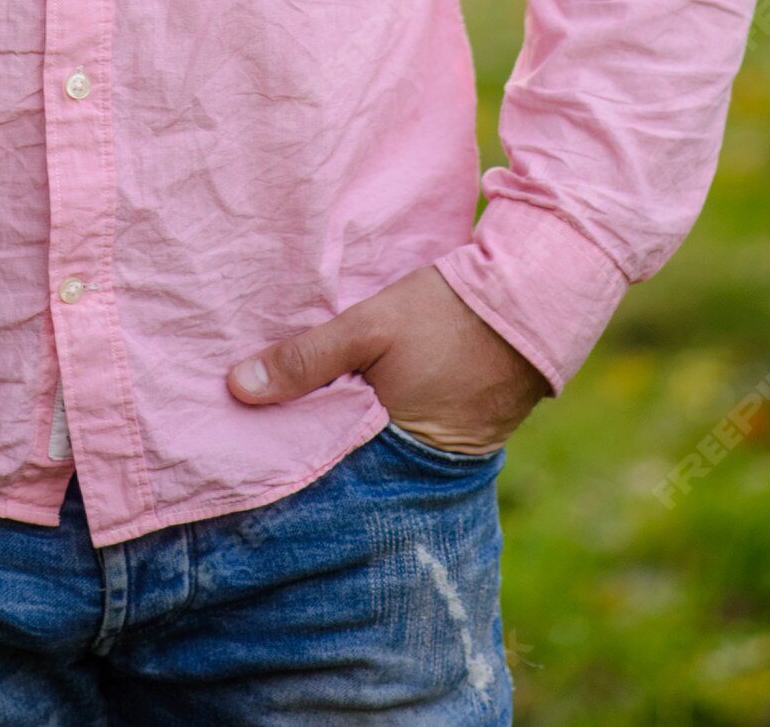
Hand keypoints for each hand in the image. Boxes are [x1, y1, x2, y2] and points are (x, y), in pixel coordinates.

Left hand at [227, 264, 547, 454]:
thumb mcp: (367, 327)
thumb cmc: (445, 314)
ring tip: (305, 413)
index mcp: (389, 449)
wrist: (532, 300)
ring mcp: (445, 453)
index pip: (323, 468)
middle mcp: (417, 466)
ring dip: (349, 432)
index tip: (248, 445)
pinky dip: (383, 423)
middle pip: (350, 464)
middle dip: (315, 448)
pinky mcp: (463, 434)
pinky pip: (407, 437)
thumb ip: (306, 359)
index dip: (289, 453)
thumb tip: (237, 388)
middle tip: (265, 431)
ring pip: (378, 450)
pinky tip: (360, 400)